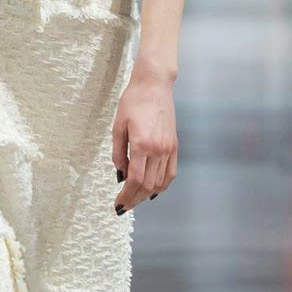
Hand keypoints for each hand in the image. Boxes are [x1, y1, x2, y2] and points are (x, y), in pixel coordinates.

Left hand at [112, 63, 177, 211]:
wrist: (154, 85)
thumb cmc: (133, 101)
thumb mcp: (118, 126)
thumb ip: (118, 153)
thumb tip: (120, 175)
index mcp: (142, 144)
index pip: (134, 180)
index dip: (125, 196)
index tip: (118, 204)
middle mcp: (158, 149)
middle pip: (147, 185)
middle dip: (134, 199)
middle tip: (123, 206)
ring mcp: (169, 148)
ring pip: (159, 182)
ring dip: (146, 195)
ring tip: (134, 200)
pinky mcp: (174, 145)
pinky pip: (170, 173)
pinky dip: (162, 185)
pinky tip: (153, 191)